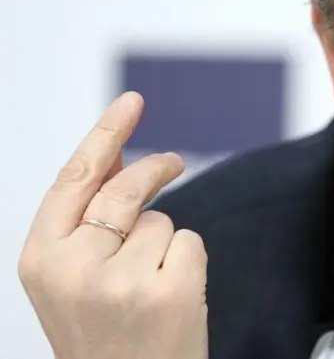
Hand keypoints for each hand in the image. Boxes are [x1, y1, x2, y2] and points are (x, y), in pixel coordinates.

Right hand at [18, 92, 207, 358]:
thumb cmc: (104, 336)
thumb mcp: (72, 279)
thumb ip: (87, 220)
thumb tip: (114, 157)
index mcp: (40, 260)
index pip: (74, 179)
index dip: (105, 134)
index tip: (131, 100)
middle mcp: (74, 269)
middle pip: (126, 188)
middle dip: (156, 167)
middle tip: (175, 161)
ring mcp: (121, 282)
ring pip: (163, 220)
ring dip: (164, 244)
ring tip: (149, 291)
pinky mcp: (168, 292)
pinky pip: (191, 241)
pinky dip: (189, 262)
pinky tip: (172, 300)